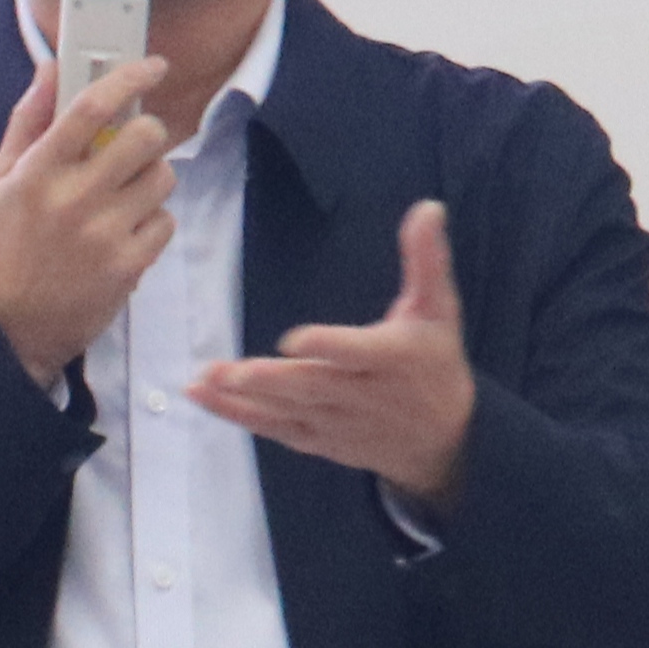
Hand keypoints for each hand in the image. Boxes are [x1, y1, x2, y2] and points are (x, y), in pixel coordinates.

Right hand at [0, 54, 175, 389]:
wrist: (13, 323)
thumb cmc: (7, 244)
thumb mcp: (1, 179)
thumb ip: (28, 120)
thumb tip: (51, 67)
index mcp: (37, 171)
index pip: (90, 107)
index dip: (129, 77)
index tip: (153, 66)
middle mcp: (72, 199)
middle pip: (144, 137)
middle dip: (150, 132)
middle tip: (137, 143)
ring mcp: (103, 234)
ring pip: (163, 177)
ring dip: (152, 179)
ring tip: (125, 196)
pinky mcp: (128, 265)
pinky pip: (166, 221)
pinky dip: (153, 222)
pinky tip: (125, 232)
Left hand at [187, 199, 475, 510]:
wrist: (446, 440)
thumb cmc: (435, 362)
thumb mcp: (439, 309)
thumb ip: (426, 259)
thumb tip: (427, 207)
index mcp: (391, 358)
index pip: (356, 352)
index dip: (327, 347)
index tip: (293, 339)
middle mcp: (362, 394)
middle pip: (312, 387)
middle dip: (271, 381)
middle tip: (230, 371)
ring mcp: (338, 421)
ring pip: (287, 411)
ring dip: (242, 400)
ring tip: (202, 382)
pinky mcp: (320, 439)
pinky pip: (278, 429)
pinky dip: (242, 417)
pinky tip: (206, 399)